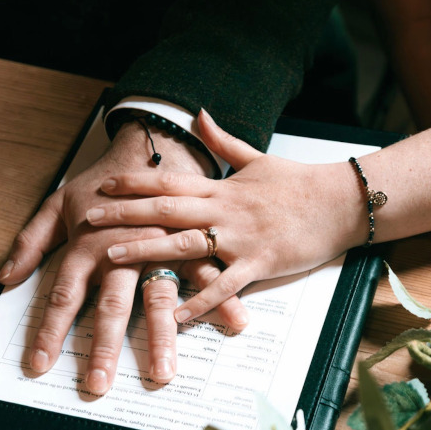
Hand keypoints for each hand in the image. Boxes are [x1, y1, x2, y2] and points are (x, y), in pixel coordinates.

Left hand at [0, 118, 245, 392]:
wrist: (155, 138)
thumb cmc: (105, 175)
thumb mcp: (58, 202)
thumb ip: (31, 241)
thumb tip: (6, 279)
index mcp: (89, 243)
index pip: (63, 295)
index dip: (48, 332)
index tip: (40, 366)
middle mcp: (124, 248)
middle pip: (111, 305)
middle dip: (104, 347)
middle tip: (99, 384)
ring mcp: (161, 246)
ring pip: (160, 297)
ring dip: (161, 337)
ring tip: (164, 373)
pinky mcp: (195, 241)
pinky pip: (207, 274)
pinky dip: (216, 298)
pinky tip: (227, 325)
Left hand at [86, 110, 365, 322]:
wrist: (342, 201)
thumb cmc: (299, 183)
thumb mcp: (257, 158)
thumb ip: (223, 141)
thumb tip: (200, 114)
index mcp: (221, 187)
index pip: (168, 180)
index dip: (132, 182)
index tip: (102, 183)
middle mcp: (224, 210)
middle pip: (165, 210)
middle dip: (123, 215)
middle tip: (88, 220)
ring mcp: (240, 238)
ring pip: (185, 245)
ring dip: (146, 251)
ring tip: (111, 259)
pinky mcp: (260, 263)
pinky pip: (224, 284)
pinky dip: (199, 299)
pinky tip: (175, 315)